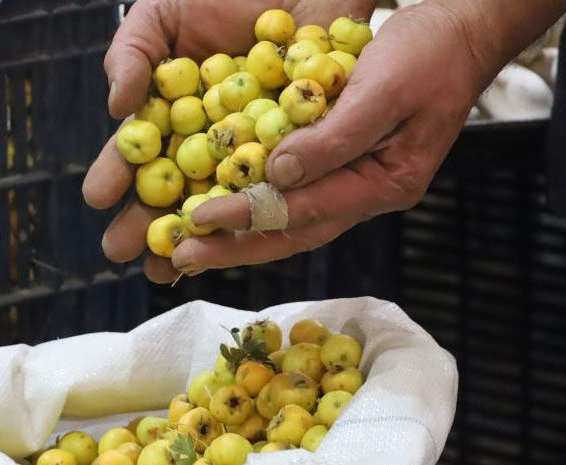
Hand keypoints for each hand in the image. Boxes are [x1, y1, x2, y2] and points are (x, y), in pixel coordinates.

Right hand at [82, 0, 386, 282]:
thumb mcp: (161, 13)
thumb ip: (131, 53)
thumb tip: (117, 109)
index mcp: (169, 114)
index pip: (137, 152)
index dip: (117, 174)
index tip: (98, 197)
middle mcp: (207, 139)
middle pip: (173, 187)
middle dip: (146, 221)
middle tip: (123, 251)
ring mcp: (251, 147)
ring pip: (222, 197)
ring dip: (198, 233)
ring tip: (175, 262)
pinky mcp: (299, 147)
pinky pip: (280, 182)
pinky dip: (264, 208)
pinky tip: (246, 234)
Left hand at [172, 2, 487, 277]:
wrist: (459, 32)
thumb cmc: (431, 54)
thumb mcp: (384, 89)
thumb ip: (334, 138)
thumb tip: (277, 175)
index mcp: (384, 183)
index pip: (305, 211)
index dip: (249, 217)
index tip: (199, 220)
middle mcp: (367, 194)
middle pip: (293, 231)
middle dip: (235, 246)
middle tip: (182, 256)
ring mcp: (355, 182)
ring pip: (290, 219)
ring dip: (241, 234)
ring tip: (193, 246)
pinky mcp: (342, 163)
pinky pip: (293, 192)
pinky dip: (255, 202)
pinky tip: (222, 206)